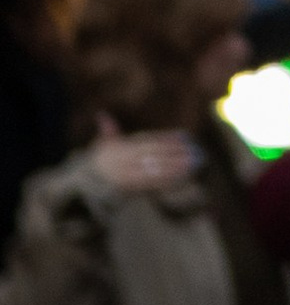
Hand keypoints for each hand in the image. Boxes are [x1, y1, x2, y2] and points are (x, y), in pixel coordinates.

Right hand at [77, 131, 196, 195]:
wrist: (79, 189)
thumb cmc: (95, 166)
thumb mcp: (99, 148)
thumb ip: (107, 133)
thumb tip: (102, 115)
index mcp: (117, 149)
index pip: (147, 141)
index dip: (167, 138)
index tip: (185, 136)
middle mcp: (121, 160)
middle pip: (153, 155)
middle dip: (176, 152)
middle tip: (196, 150)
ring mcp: (124, 175)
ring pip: (154, 169)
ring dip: (176, 167)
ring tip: (195, 163)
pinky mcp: (127, 189)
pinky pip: (150, 184)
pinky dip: (166, 180)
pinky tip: (181, 177)